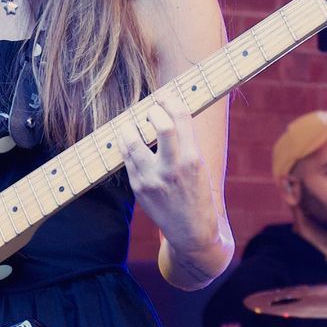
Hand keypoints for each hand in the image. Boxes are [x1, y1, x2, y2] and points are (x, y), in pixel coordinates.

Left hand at [121, 98, 223, 265]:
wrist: (191, 230)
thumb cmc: (196, 193)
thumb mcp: (199, 166)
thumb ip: (184, 141)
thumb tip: (168, 110)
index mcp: (193, 159)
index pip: (180, 117)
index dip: (170, 100)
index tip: (164, 96)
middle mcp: (173, 168)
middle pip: (160, 125)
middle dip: (152, 111)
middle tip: (150, 110)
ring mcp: (153, 178)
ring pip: (133, 141)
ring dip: (130, 127)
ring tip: (133, 125)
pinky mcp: (138, 187)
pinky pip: (127, 157)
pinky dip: (127, 144)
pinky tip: (130, 140)